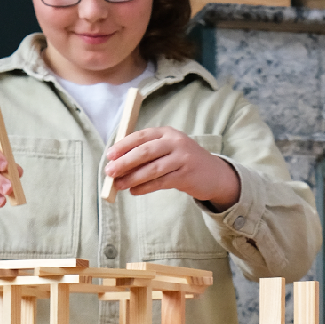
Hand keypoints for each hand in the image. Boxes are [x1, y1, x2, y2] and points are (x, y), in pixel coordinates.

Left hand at [104, 127, 240, 206]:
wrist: (215, 174)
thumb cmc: (185, 162)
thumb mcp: (169, 149)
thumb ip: (148, 152)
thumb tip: (119, 162)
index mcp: (167, 132)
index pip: (140, 136)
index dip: (123, 146)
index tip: (109, 155)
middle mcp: (175, 142)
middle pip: (144, 151)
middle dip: (125, 162)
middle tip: (110, 172)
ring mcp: (182, 158)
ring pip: (152, 168)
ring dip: (133, 177)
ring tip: (119, 185)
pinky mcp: (186, 175)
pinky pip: (161, 182)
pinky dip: (146, 187)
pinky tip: (135, 191)